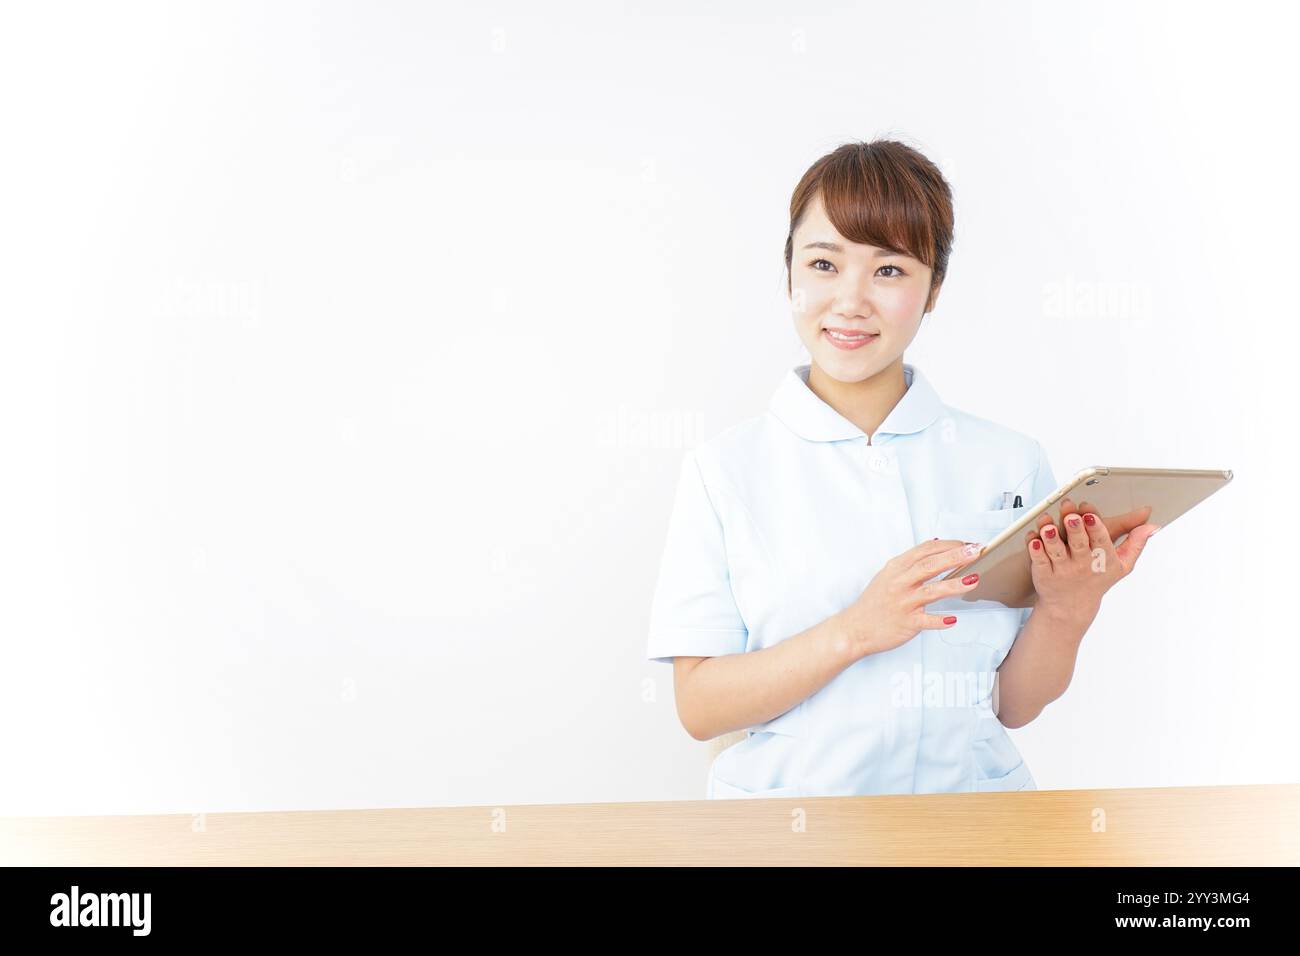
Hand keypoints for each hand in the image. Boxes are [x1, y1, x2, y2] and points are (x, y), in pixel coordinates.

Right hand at [838, 538, 985, 659]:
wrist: (855, 628)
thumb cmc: (874, 602)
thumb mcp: (888, 575)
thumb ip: (911, 561)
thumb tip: (936, 543)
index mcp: (896, 568)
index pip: (925, 550)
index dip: (949, 545)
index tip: (968, 543)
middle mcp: (899, 582)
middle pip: (930, 565)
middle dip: (955, 556)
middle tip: (976, 550)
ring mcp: (903, 602)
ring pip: (932, 591)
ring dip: (955, 584)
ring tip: (974, 579)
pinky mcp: (906, 623)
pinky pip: (926, 621)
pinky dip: (940, 620)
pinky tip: (953, 620)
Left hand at [1026, 496, 1159, 620]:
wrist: (1071, 606)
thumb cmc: (1097, 579)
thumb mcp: (1122, 565)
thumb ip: (1136, 543)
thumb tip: (1153, 526)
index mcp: (1102, 558)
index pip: (1100, 541)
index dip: (1095, 527)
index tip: (1089, 515)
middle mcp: (1082, 563)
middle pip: (1078, 543)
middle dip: (1074, 528)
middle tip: (1070, 515)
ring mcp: (1062, 569)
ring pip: (1056, 551)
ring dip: (1052, 538)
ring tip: (1048, 526)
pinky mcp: (1044, 573)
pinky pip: (1039, 560)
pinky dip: (1035, 549)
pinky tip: (1033, 538)